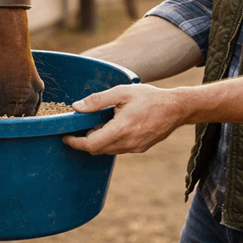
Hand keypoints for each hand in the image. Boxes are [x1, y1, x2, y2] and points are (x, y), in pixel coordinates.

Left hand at [61, 84, 184, 154]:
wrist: (176, 108)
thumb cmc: (149, 97)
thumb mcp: (121, 92)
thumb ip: (97, 100)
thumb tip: (76, 107)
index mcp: (121, 129)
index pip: (91, 144)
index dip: (75, 143)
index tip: (66, 137)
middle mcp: (128, 142)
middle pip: (97, 149)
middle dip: (85, 141)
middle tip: (80, 126)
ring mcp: (135, 148)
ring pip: (108, 150)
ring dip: (98, 141)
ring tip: (97, 124)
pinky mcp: (140, 148)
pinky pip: (119, 149)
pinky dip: (110, 141)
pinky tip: (112, 127)